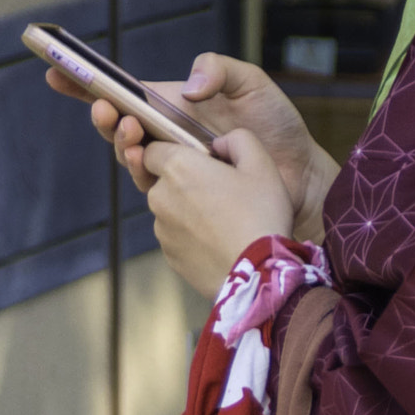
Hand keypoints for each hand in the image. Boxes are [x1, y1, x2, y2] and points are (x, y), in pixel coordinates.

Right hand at [47, 51, 338, 239]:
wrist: (301, 174)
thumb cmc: (277, 126)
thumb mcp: (252, 84)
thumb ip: (220, 70)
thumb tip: (186, 87)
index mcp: (174, 104)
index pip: (125, 91)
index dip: (89, 84)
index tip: (58, 72)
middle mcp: (167, 135)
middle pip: (118, 126)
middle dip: (102, 116)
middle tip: (105, 109)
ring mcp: (174, 165)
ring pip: (131, 156)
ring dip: (121, 143)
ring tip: (130, 130)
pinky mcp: (184, 193)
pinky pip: (153, 185)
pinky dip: (143, 172)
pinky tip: (146, 160)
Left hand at [140, 129, 293, 298]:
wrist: (258, 274)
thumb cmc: (261, 215)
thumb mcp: (262, 164)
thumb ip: (238, 139)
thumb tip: (219, 144)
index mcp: (178, 167)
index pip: (152, 148)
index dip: (173, 150)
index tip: (197, 159)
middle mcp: (160, 197)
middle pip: (162, 180)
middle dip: (184, 182)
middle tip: (221, 192)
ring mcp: (162, 230)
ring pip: (170, 210)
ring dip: (188, 210)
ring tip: (224, 221)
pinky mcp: (169, 256)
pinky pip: (177, 237)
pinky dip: (192, 236)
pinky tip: (219, 241)